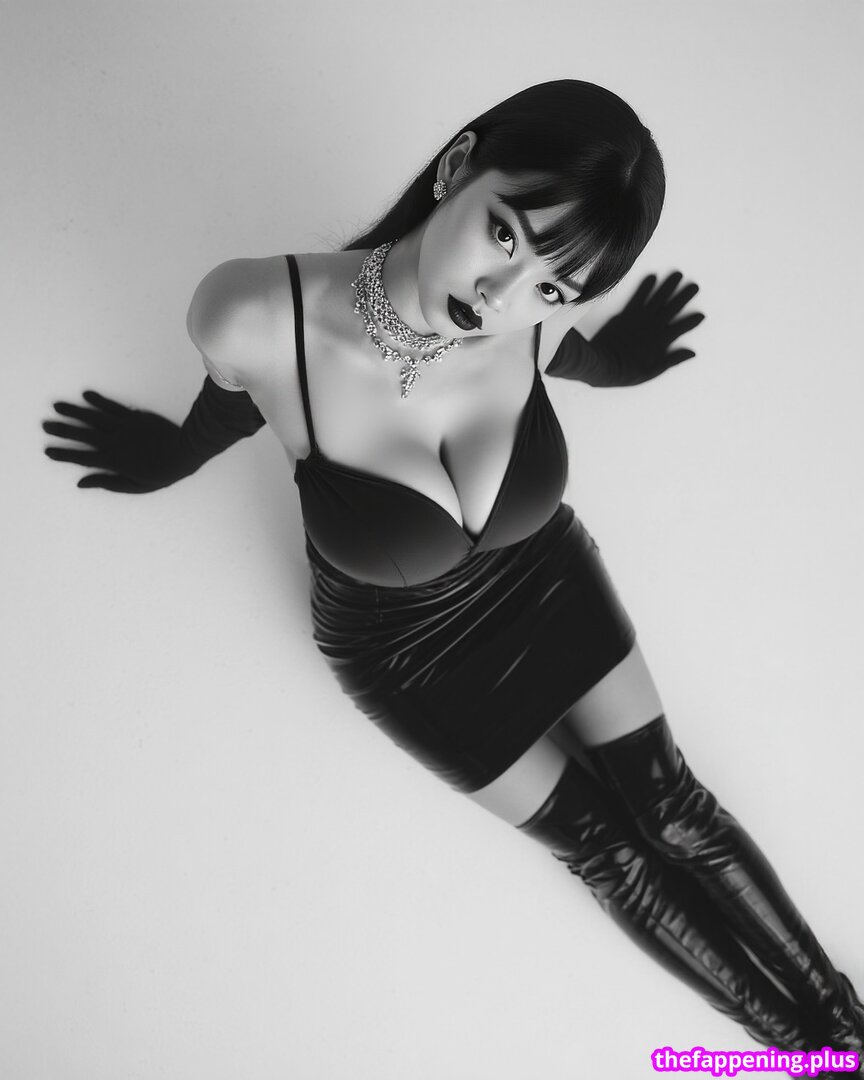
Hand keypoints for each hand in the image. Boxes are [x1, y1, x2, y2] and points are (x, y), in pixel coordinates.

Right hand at [42, 390, 200, 491]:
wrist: (187, 452)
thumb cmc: (163, 473)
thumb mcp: (136, 486)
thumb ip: (107, 483)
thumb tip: (81, 483)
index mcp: (114, 461)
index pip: (82, 458)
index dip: (64, 454)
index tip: (48, 451)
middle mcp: (115, 442)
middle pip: (83, 435)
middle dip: (62, 430)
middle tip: (45, 425)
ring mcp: (124, 427)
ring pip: (94, 417)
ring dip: (74, 411)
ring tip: (57, 406)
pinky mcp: (135, 416)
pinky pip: (113, 407)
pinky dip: (99, 400)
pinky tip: (86, 395)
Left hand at [588, 271, 704, 386]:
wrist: (603, 364)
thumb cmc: (627, 371)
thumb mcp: (653, 371)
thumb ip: (673, 360)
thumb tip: (692, 353)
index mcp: (662, 341)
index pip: (682, 327)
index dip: (692, 321)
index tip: (702, 315)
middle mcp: (654, 326)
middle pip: (673, 308)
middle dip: (684, 296)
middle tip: (694, 285)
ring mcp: (640, 318)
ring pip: (658, 298)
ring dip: (668, 285)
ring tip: (677, 274)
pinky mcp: (626, 313)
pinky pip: (638, 296)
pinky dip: (645, 286)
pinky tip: (652, 276)